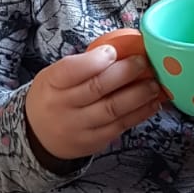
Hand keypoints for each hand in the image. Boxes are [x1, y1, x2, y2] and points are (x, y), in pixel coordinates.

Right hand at [25, 44, 161, 162]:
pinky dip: (140, 113)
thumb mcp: (53, 76)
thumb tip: (122, 51)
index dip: (96, 60)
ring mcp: (78, 127)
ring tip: (155, 83)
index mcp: (51, 83)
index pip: (72, 70)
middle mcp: (62, 107)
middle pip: (97, 88)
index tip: (113, 51)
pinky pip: (120, 126)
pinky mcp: (93, 141)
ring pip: (113, 109)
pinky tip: (152, 103)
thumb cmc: (53, 97)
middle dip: (125, 73)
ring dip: (139, 95)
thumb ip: (81, 66)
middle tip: (144, 62)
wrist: (38, 136)